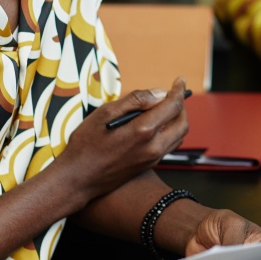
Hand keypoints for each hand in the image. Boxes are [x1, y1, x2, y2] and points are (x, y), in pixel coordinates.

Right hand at [53, 77, 189, 200]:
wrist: (78, 179)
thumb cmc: (86, 144)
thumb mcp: (105, 113)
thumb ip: (135, 100)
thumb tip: (159, 93)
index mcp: (143, 130)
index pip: (173, 106)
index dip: (179, 90)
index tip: (180, 80)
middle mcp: (153, 146)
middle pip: (182, 122)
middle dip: (181, 106)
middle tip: (173, 94)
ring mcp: (153, 158)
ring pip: (178, 136)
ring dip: (178, 120)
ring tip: (166, 108)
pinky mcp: (149, 166)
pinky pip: (169, 146)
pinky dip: (171, 132)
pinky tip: (157, 126)